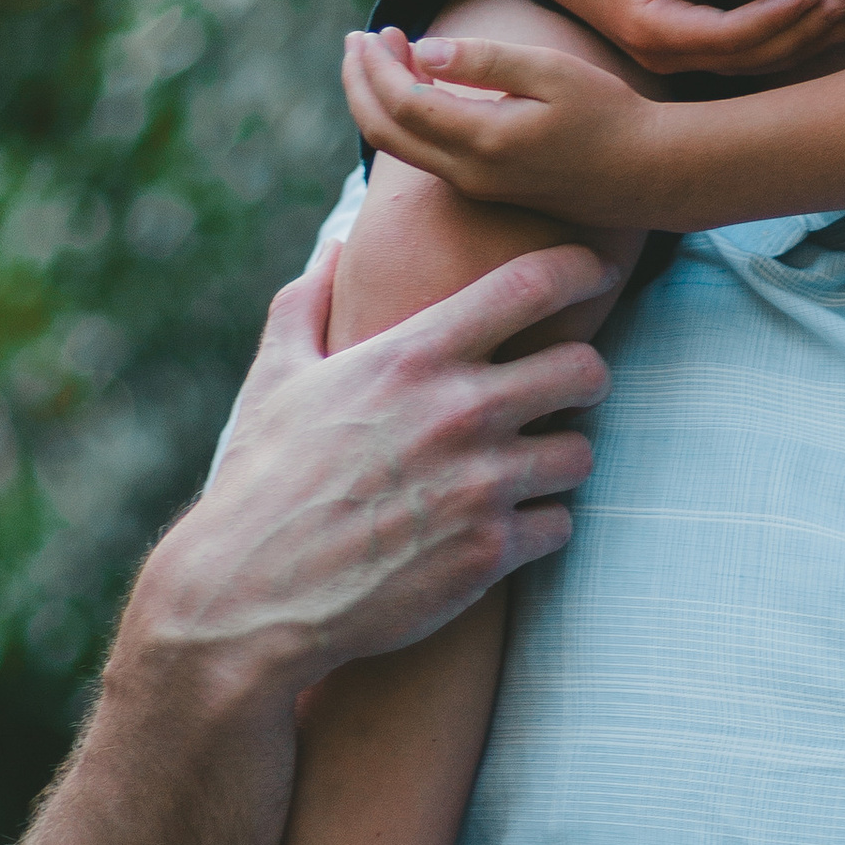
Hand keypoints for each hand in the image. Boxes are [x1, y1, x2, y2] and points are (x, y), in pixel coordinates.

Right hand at [130, 239, 616, 706]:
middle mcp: (459, 413)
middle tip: (563, 391)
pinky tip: (504, 527)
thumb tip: (335, 248)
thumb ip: (309, 304)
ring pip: (581, 453)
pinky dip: (538, 527)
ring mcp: (480, 485)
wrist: (249, 596)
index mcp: (414, 357)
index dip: (578, 268)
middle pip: (585, 370)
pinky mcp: (489, 553)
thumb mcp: (276, 379)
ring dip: (560, 459)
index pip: (531, 285)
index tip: (595, 272)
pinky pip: (559, 525)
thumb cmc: (261, 480)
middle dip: (583, 377)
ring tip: (528, 468)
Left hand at [343, 25, 670, 221]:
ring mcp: (477, 187)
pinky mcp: (488, 188)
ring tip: (380, 56)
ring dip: (380, 101)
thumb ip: (485, 60)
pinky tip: (417, 87)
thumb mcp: (551, 72)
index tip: (377, 29)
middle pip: (384, 133)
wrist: (649, 174)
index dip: (378, 65)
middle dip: (361, 84)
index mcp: (483, 141)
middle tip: (358, 41)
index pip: (402, 103)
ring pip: (400, 148)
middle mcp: (470, 174)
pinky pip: (426, 155)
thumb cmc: (608, 114)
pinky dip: (407, 118)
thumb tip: (424, 51)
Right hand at [499, 0, 844, 78]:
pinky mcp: (678, 50)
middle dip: (799, 34)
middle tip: (842, 6)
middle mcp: (665, 56)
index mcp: (654, 29)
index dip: (776, 19)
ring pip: (746, 65)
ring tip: (840, 20)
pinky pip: (736, 59)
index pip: (731, 36)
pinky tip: (810, 32)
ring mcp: (671, 59)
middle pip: (746, 58)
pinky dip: (776, 46)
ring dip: (796, 44)